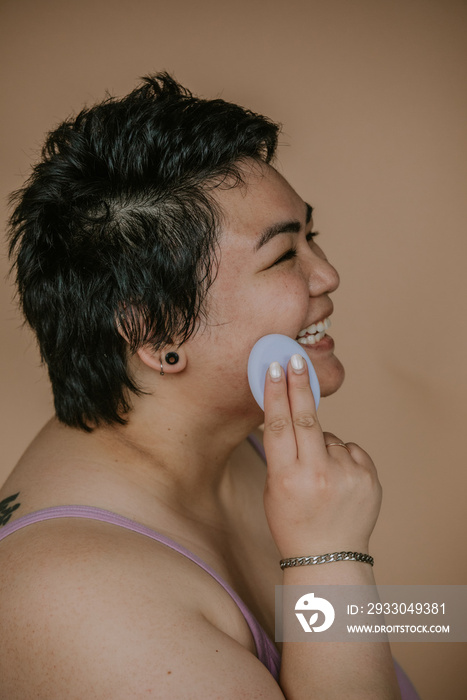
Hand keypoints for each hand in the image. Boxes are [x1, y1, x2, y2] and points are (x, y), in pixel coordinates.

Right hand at [262, 354, 381, 558]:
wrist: (329, 558)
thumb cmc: (293, 521)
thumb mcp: (274, 489)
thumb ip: (282, 453)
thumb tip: (288, 411)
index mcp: (287, 478)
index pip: (279, 425)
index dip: (276, 393)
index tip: (275, 368)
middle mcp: (317, 475)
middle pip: (306, 418)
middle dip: (299, 385)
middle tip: (296, 360)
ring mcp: (346, 476)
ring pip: (329, 436)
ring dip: (321, 445)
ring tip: (320, 477)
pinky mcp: (368, 477)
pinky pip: (350, 449)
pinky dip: (342, 456)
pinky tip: (338, 480)